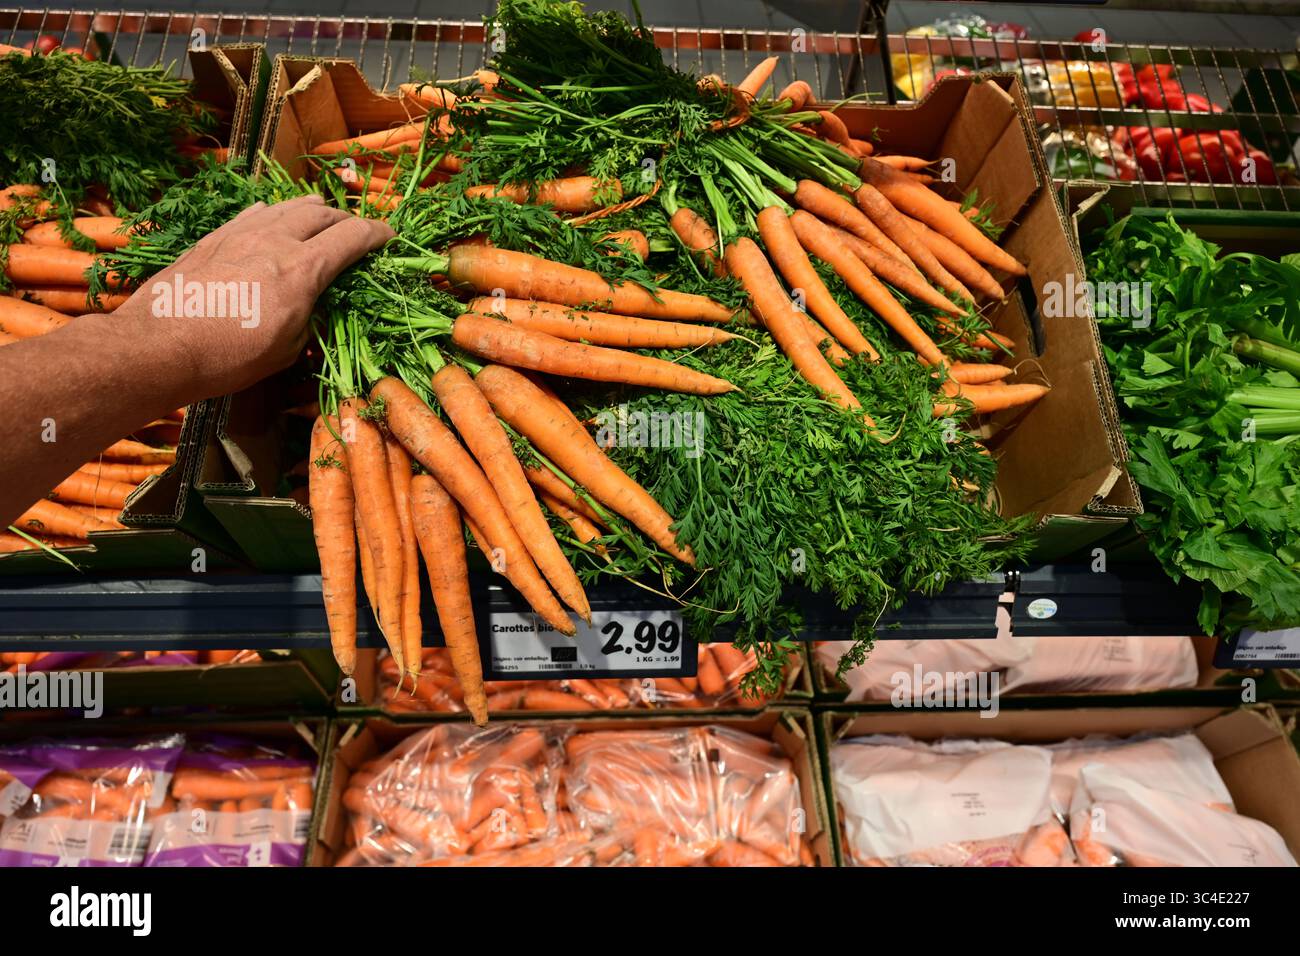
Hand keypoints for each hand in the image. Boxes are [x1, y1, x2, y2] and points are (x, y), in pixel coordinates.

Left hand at [117, 195, 393, 397]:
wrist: (160, 346)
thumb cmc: (229, 357)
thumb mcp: (287, 349)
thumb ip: (310, 319)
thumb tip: (314, 309)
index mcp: (303, 270)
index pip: (352, 237)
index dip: (377, 234)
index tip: (389, 236)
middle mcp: (276, 240)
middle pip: (322, 214)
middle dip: (346, 220)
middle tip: (355, 231)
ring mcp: (242, 233)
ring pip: (287, 206)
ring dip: (311, 210)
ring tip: (320, 215)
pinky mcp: (214, 236)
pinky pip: (254, 213)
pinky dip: (275, 213)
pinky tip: (274, 217)